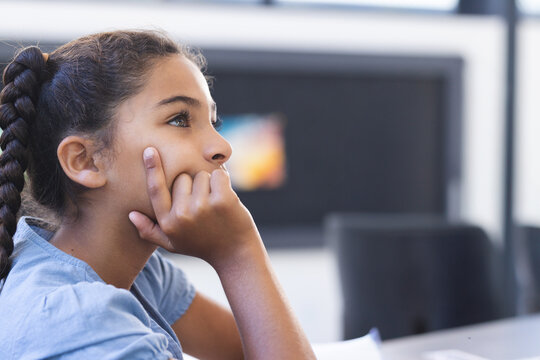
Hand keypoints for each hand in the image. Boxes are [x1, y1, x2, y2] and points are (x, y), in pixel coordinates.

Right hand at [128, 147, 258, 267]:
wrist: (235, 254)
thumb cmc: (202, 246)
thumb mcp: (173, 243)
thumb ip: (150, 230)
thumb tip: (131, 214)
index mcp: (168, 223)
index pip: (156, 190)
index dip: (152, 169)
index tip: (150, 150)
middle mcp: (182, 215)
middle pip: (183, 178)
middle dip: (193, 186)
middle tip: (204, 207)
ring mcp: (202, 207)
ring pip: (201, 175)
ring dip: (210, 185)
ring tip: (215, 206)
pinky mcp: (222, 200)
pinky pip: (218, 175)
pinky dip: (224, 182)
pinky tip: (226, 199)